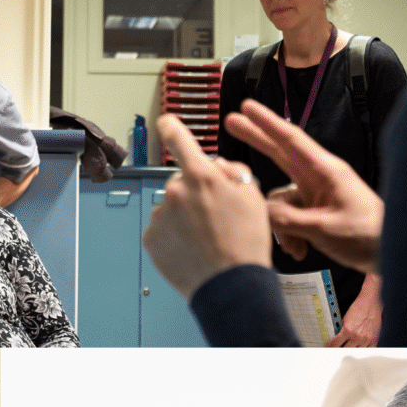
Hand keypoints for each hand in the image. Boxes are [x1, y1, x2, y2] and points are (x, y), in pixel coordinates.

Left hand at [142, 114, 273, 297]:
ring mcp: (160, 215)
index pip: (179, 139)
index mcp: (201, 176)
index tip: (166, 121)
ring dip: (184, 216)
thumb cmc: (247, 242)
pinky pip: (162, 229)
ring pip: (171, 207)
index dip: (172, 127)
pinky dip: (173, 236)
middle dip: (194, 193)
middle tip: (215, 217)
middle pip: (181, 182)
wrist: (232, 285)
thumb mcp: (254, 196)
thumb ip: (233, 171)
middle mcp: (175, 191)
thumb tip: (217, 165)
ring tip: (206, 238)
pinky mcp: (151, 238)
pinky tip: (192, 248)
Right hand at [223, 100, 383, 273]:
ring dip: (279, 224)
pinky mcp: (316, 212)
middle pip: (281, 154)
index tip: (247, 107)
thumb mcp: (325, 229)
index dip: (267, 123)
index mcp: (326, 172)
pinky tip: (300, 250)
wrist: (393, 254)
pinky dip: (290, 235)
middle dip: (257, 140)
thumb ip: (288, 219)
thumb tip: (260, 210)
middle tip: (232, 121)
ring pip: (280, 199)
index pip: (291, 141)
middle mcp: (319, 179)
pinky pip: (289, 217)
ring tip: (293, 247)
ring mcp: (317, 195)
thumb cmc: (370, 236)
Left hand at [330, 272, 382, 346]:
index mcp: (348, 330)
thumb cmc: (358, 308)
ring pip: (356, 351)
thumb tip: (337, 337)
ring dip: (352, 351)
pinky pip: (368, 350)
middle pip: (345, 350)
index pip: (336, 343)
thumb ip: (342, 329)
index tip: (329, 348)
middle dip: (340, 350)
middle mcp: (357, 336)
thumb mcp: (345, 318)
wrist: (370, 303)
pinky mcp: (374, 339)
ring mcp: (366, 339)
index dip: (331, 347)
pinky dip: (363, 351)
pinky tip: (360, 351)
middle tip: (337, 351)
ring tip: (348, 351)